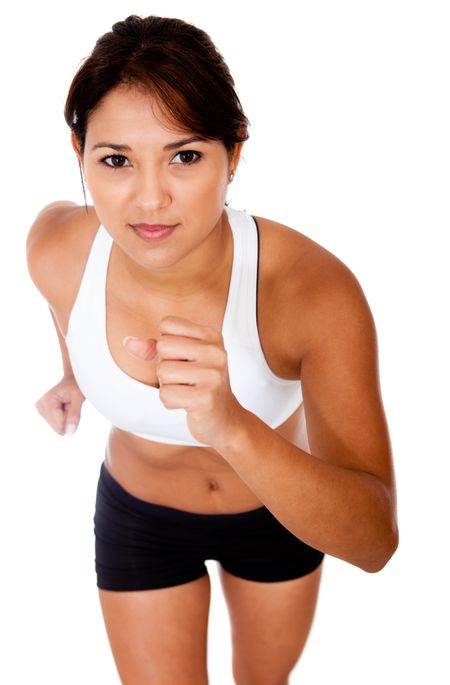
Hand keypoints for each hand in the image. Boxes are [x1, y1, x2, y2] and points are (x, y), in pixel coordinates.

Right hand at [35, 375, 84, 435]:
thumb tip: (69, 433)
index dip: (70, 417)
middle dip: (67, 418)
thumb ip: (74, 415)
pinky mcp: (43, 412)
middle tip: (69, 404)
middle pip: (58, 427)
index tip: (71, 404)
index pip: (60, 425)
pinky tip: (63, 407)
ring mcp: (40, 409)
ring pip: (57, 427)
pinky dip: (62, 417)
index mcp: (47, 402)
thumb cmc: (76, 385)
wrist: (72, 380)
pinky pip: (56, 424)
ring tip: (67, 404)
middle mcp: (40, 406)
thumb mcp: (79, 398)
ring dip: (65, 417)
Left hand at [122, 315, 244, 446]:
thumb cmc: (198, 385)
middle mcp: (215, 351)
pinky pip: (166, 395)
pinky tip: (187, 403)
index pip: (168, 324)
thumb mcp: (179, 360)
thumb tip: (127, 342)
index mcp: (211, 336)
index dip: (166, 344)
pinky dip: (170, 402)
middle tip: (185, 378)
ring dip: (167, 385)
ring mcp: (212, 375)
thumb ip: (153, 349)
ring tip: (186, 390)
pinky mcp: (205, 398)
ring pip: (163, 371)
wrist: (225, 419)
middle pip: (163, 346)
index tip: (184, 359)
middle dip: (165, 366)